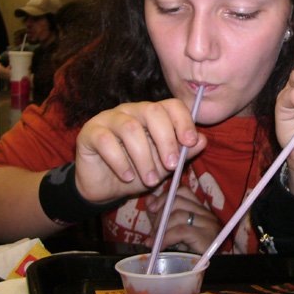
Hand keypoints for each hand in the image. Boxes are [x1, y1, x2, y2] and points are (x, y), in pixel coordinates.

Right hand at [74, 98, 206, 202]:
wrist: (106, 188)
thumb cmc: (138, 171)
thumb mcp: (165, 166)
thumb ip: (183, 152)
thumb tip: (202, 140)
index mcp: (153, 114)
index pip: (172, 105)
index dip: (183, 121)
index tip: (190, 142)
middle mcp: (132, 110)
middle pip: (153, 112)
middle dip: (166, 140)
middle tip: (172, 166)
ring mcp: (109, 118)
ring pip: (130, 128)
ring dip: (144, 158)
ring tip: (151, 179)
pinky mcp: (90, 132)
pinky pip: (106, 141)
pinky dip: (120, 162)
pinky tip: (127, 177)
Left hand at [144, 185, 219, 252]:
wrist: (202, 270)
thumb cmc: (186, 252)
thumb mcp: (170, 231)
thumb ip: (160, 215)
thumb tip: (149, 200)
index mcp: (198, 209)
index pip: (182, 190)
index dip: (164, 197)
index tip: (151, 208)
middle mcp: (206, 212)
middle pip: (178, 200)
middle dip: (159, 215)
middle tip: (152, 232)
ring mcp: (208, 223)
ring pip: (178, 214)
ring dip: (161, 229)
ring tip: (154, 242)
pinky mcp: (206, 236)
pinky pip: (181, 231)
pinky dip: (166, 238)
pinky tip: (160, 247)